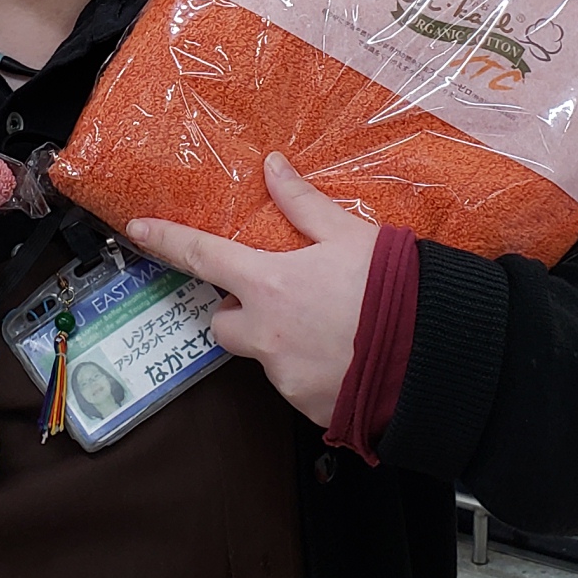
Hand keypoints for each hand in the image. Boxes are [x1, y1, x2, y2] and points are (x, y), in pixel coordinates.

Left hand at [124, 153, 378, 426]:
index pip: (202, 257)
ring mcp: (284, 376)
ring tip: (329, 327)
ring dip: (279, 342)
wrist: (437, 357)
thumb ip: (304, 204)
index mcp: (270, 284)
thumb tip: (274, 168)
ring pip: (261, 355)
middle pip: (223, 322)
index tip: (140, 231)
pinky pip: (294, 386)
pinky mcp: (307, 408)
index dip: (167, 241)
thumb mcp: (350, 235)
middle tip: (279, 298)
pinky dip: (310, 372)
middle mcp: (266, 335)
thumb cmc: (396, 291)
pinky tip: (343, 356)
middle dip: (240, 311)